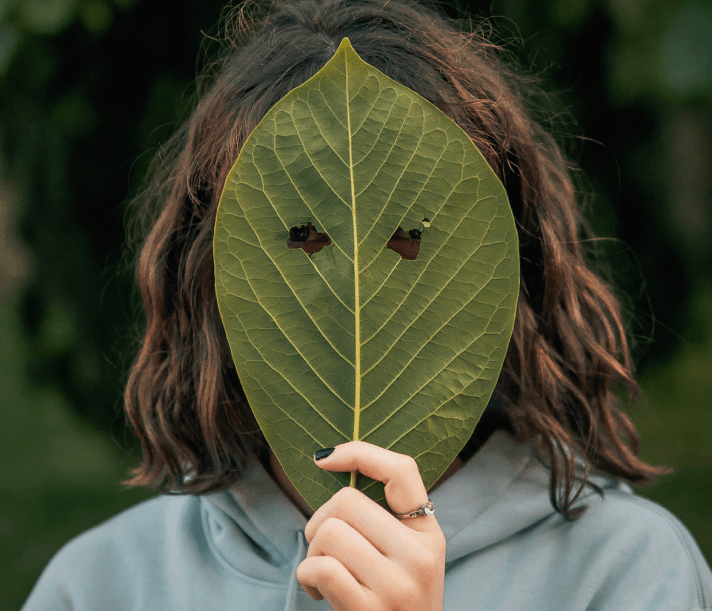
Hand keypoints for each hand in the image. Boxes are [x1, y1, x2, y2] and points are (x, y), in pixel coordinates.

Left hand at [296, 441, 445, 610]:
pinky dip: (308, 578)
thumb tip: (331, 461)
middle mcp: (420, 555)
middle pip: (346, 501)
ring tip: (325, 574)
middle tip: (323, 548)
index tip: (323, 457)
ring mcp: (399, 585)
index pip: (402, 470)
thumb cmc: (392, 603)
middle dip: (319, 521)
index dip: (359, 452)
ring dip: (312, 553)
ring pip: (328, 532)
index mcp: (428, 532)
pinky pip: (319, 568)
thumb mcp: (405, 558)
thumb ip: (383, 519)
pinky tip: (321, 594)